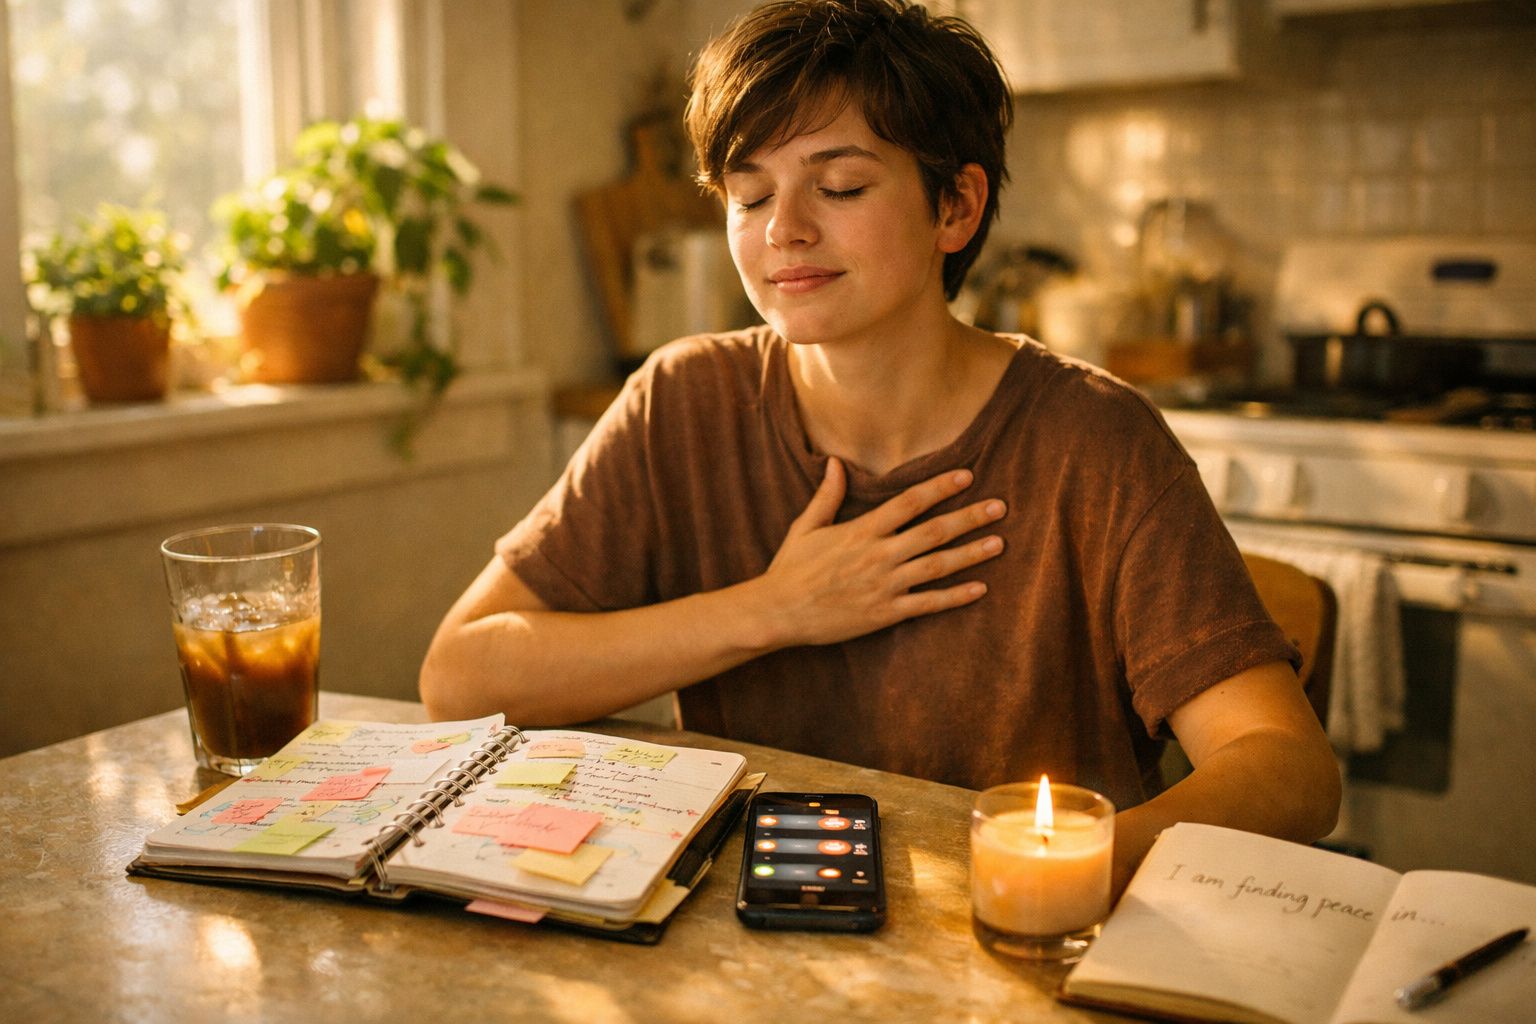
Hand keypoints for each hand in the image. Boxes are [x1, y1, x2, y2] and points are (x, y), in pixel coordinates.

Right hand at [753, 458, 1006, 647]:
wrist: (779, 613)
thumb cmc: (790, 569)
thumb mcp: (806, 527)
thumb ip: (827, 496)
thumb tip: (836, 462)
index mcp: (861, 531)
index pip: (909, 502)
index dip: (940, 487)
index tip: (967, 476)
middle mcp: (878, 555)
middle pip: (933, 532)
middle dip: (969, 518)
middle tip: (1000, 507)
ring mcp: (885, 585)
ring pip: (937, 566)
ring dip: (971, 554)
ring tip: (999, 542)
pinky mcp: (885, 613)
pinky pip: (928, 604)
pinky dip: (955, 597)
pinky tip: (980, 588)